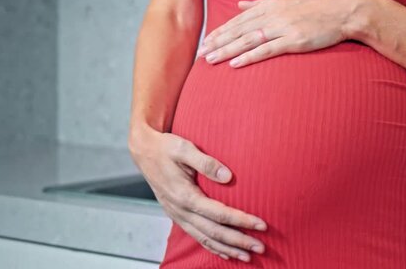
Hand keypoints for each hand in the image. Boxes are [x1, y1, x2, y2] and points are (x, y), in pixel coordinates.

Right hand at [127, 123, 267, 262]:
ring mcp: (178, 215)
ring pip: (205, 239)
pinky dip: (213, 247)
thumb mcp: (184, 148)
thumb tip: (228, 176)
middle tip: (261, 248)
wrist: (144, 151)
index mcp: (184, 195)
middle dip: (239, 242)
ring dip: (228, 249)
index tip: (261, 225)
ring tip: (248, 257)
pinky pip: (197, 237)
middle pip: (214, 232)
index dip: (241, 221)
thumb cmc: (166, 148)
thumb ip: (206, 162)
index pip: (219, 214)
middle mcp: (181, 210)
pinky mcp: (177, 216)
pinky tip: (226, 253)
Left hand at [195, 0, 371, 67]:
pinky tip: (235, 64)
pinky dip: (249, 56)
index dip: (222, 30)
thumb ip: (263, 1)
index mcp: (272, 3)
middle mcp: (274, 14)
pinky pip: (267, 50)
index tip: (207, 40)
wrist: (346, 10)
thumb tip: (241, 4)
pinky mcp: (294, 41)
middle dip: (218, 42)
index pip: (240, 19)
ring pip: (248, 40)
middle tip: (201, 54)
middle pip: (239, 30)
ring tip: (210, 60)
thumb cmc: (321, 3)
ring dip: (227, 50)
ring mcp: (284, 27)